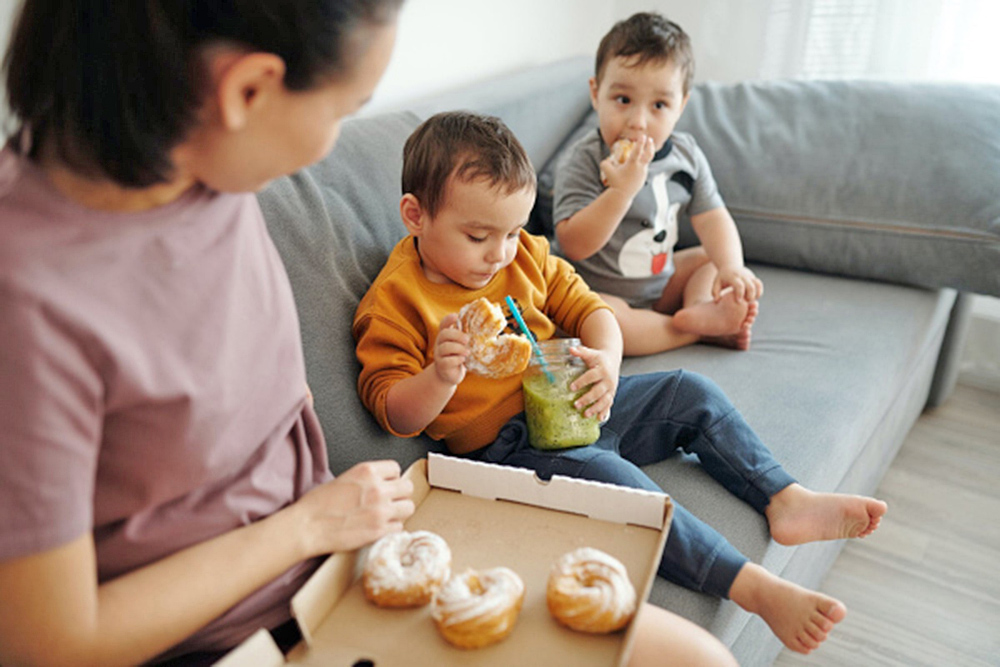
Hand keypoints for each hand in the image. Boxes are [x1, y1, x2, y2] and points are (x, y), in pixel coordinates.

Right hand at [293, 460, 414, 557]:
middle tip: (390, 501)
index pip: (396, 468)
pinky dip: (392, 529)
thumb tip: (379, 483)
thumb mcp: (343, 478)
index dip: (391, 478)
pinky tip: (380, 528)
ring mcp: (380, 510)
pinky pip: (399, 527)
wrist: (306, 527)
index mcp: (367, 471)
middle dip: (400, 494)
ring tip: (387, 515)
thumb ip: (365, 479)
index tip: (387, 484)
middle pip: (407, 487)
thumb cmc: (317, 504)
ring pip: (408, 507)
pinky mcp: (379, 531)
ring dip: (399, 512)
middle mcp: (377, 488)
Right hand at [432, 313, 468, 386]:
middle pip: (444, 334)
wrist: (450, 375)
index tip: (457, 316)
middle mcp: (439, 343)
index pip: (443, 324)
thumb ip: (466, 337)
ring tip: (467, 352)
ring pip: (445, 347)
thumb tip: (484, 329)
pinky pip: (446, 361)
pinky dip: (456, 359)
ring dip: (458, 348)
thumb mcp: (462, 346)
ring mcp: (438, 355)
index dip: (448, 319)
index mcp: (445, 336)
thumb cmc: (459, 357)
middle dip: (457, 335)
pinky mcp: (441, 365)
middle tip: (467, 339)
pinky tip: (462, 360)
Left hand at [568, 345, 620, 420]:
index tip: (571, 388)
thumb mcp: (590, 353)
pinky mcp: (612, 394)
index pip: (591, 376)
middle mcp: (608, 380)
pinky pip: (609, 405)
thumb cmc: (598, 358)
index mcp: (602, 369)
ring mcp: (611, 389)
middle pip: (598, 391)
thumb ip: (581, 352)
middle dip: (587, 399)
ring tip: (585, 415)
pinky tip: (598, 419)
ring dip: (595, 408)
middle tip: (575, 405)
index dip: (582, 382)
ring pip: (605, 400)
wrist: (612, 360)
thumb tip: (571, 349)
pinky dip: (604, 412)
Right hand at [600, 135, 654, 198]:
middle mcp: (640, 168)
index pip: (638, 150)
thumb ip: (606, 162)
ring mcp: (643, 174)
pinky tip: (632, 170)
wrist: (621, 196)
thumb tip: (608, 160)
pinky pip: (641, 170)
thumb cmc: (614, 182)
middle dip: (650, 145)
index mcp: (633, 164)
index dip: (640, 142)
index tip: (642, 135)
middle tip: (650, 139)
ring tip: (638, 155)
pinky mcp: (643, 179)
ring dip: (642, 157)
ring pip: (644, 162)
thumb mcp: (607, 171)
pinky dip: (639, 167)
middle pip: (649, 154)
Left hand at [713, 266, 762, 302]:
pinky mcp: (753, 277)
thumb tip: (717, 301)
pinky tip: (755, 297)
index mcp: (733, 277)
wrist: (729, 265)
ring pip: (757, 285)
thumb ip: (715, 292)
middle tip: (746, 303)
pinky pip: (759, 284)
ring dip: (756, 294)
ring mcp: (749, 276)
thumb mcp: (716, 283)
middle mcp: (742, 276)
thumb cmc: (722, 277)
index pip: (739, 285)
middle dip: (750, 296)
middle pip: (750, 286)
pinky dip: (759, 291)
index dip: (740, 294)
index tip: (739, 302)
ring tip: (751, 301)